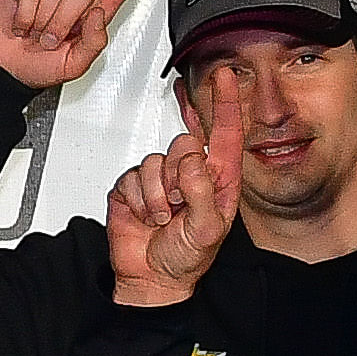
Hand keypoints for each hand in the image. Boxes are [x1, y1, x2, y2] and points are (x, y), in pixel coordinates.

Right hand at [0, 0, 160, 88]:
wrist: (5, 69)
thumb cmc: (39, 66)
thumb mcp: (76, 65)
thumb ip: (95, 42)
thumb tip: (98, 14)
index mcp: (95, 12)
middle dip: (64, 19)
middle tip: (52, 37)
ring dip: (43, 19)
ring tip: (36, 31)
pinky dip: (25, 14)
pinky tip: (23, 23)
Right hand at [101, 101, 241, 307]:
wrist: (150, 278)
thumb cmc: (185, 258)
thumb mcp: (208, 229)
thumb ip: (203, 193)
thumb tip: (191, 164)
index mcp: (219, 179)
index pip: (225, 133)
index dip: (225, 103)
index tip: (225, 77)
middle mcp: (190, 174)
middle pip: (184, 143)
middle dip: (179, 176)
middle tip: (179, 204)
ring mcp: (160, 180)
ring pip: (156, 160)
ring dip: (156, 195)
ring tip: (162, 216)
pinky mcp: (132, 187)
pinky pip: (131, 177)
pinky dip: (136, 200)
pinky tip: (144, 215)